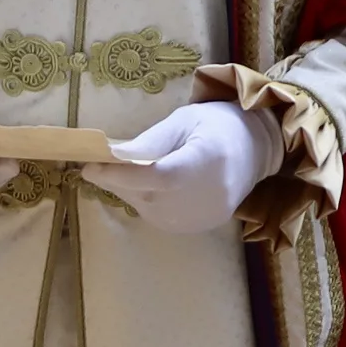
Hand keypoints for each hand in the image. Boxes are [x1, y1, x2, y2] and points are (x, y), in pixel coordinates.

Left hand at [97, 99, 280, 235]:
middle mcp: (210, 194)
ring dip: (130, 192)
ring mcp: (206, 216)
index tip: (90, 167)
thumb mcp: (183, 120)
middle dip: (118, 181)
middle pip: (149, 195)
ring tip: (126, 173)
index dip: (122, 175)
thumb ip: (150, 141)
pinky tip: (147, 186)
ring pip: (150, 209)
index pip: (159, 176)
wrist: (256, 150)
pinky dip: (146, 202)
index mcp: (208, 159)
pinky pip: (161, 217)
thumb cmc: (217, 126)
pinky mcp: (201, 226)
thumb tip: (111, 156)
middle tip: (98, 165)